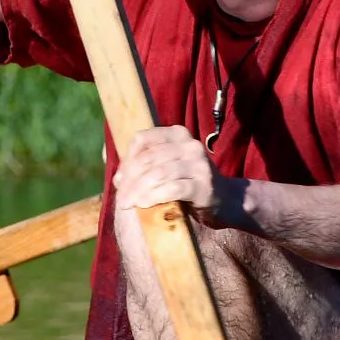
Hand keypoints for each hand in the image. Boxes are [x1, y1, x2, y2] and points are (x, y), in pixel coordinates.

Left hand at [114, 125, 231, 221]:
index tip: (120, 181)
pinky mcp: (204, 185)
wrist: (226, 201)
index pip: (142, 139)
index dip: (126, 160)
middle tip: (121, 199)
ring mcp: (199, 163)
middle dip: (130, 181)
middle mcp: (189, 144)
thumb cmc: (189, 184)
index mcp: (177, 134)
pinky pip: (174, 189)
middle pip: (148, 159)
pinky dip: (155, 196)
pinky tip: (144, 204)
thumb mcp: (167, 168)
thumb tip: (114, 172)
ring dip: (139, 190)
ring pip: (159, 174)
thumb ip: (143, 165)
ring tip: (127, 204)